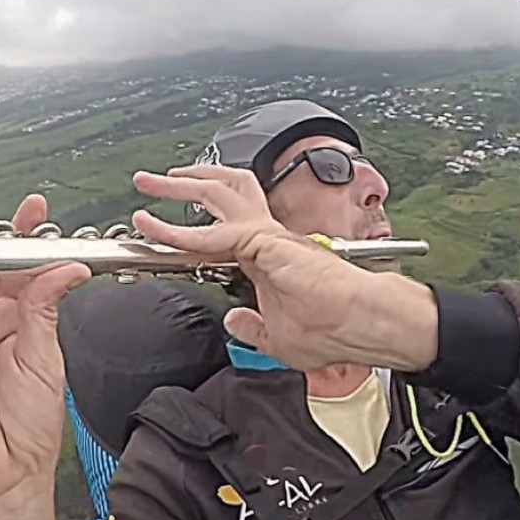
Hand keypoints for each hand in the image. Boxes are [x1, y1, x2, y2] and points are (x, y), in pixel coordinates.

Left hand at [131, 165, 436, 371]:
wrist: (367, 323)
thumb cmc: (338, 331)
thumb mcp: (281, 339)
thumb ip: (253, 326)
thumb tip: (234, 319)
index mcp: (273, 255)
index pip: (228, 229)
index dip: (194, 226)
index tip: (162, 231)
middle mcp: (270, 238)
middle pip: (224, 193)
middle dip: (185, 184)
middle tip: (153, 181)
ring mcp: (269, 236)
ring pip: (218, 193)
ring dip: (179, 185)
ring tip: (151, 180)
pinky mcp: (265, 243)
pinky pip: (210, 235)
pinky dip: (177, 233)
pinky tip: (153, 230)